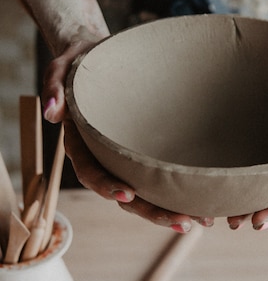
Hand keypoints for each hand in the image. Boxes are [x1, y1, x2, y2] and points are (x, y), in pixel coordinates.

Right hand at [41, 40, 212, 231]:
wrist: (99, 59)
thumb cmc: (81, 64)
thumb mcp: (61, 70)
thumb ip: (54, 89)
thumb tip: (51, 114)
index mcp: (82, 144)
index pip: (91, 172)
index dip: (107, 186)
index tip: (128, 194)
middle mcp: (104, 158)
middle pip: (124, 194)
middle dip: (151, 211)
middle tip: (182, 221)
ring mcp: (124, 159)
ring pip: (143, 194)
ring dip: (168, 210)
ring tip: (198, 221)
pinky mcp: (143, 154)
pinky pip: (156, 179)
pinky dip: (176, 192)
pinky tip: (201, 202)